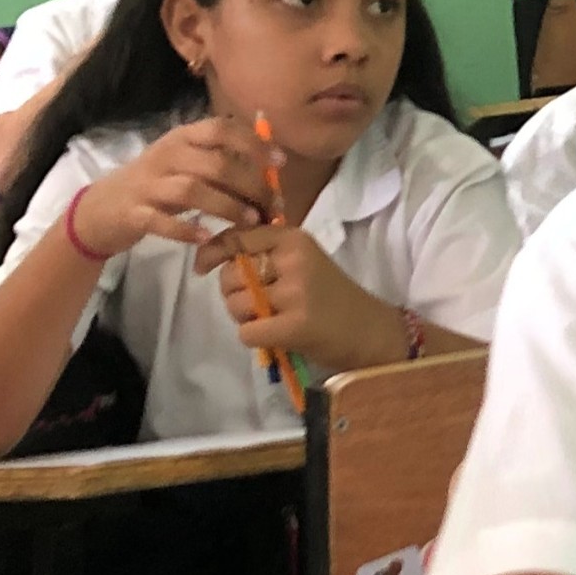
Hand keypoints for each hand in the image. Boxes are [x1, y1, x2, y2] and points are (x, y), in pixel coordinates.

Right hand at [66, 117, 272, 259]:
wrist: (100, 209)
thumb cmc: (155, 185)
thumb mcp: (185, 164)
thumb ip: (222, 164)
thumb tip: (270, 172)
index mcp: (181, 139)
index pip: (221, 129)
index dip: (254, 143)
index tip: (280, 163)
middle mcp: (166, 156)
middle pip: (215, 164)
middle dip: (250, 186)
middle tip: (273, 207)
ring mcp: (148, 184)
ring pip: (193, 190)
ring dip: (228, 206)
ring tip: (251, 222)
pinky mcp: (134, 213)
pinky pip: (162, 221)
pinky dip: (187, 230)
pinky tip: (208, 238)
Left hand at [200, 222, 402, 373]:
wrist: (371, 332)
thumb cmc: (332, 298)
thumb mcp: (302, 262)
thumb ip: (265, 254)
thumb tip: (210, 253)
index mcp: (294, 238)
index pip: (237, 236)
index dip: (212, 251)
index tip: (204, 266)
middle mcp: (294, 259)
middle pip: (231, 275)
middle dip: (235, 294)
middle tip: (259, 306)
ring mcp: (295, 292)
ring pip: (235, 303)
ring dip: (245, 318)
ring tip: (271, 321)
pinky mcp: (295, 325)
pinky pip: (247, 332)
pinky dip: (254, 338)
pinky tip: (274, 338)